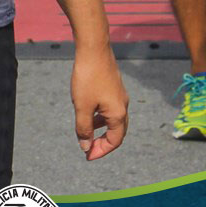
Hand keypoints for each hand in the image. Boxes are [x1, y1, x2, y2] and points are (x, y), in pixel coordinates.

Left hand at [71, 45, 128, 160]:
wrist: (94, 49)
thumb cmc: (88, 78)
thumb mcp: (82, 108)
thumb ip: (84, 130)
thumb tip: (86, 147)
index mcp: (118, 113)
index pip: (115, 140)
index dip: (101, 151)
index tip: (87, 156)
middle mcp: (123, 105)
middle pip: (118, 132)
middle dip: (104, 143)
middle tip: (88, 149)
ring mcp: (120, 95)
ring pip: (114, 120)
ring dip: (102, 130)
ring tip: (86, 133)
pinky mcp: (114, 87)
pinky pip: (111, 109)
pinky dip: (102, 118)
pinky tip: (89, 113)